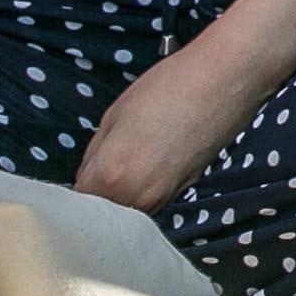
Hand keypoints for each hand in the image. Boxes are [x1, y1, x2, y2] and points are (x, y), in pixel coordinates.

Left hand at [75, 22, 286, 212]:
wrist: (225, 80)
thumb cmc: (167, 88)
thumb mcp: (114, 115)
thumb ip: (95, 154)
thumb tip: (89, 175)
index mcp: (111, 178)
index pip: (77, 205)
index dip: (70, 195)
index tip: (74, 181)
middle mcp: (136, 199)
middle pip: (103, 214)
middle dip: (94, 200)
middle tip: (95, 174)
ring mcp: (163, 199)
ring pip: (128, 211)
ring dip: (119, 199)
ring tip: (122, 169)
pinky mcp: (184, 191)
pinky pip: (151, 201)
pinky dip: (142, 192)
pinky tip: (146, 167)